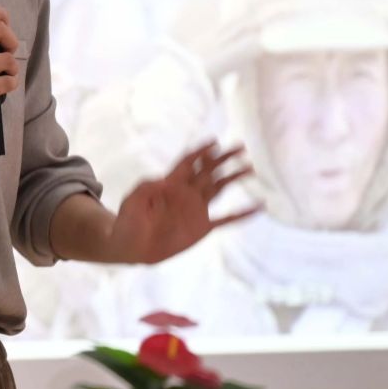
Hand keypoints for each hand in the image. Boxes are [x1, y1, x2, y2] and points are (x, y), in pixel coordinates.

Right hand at [0, 0, 20, 144]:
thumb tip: (1, 30)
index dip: (0, 14)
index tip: (2, 27)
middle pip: (0, 29)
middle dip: (11, 42)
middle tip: (5, 53)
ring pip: (8, 59)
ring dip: (12, 69)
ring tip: (2, 75)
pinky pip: (7, 82)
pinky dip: (9, 85)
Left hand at [104, 141, 258, 264]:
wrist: (133, 246)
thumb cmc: (129, 222)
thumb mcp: (132, 202)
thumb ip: (145, 188)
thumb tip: (162, 180)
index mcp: (170, 184)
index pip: (188, 162)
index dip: (200, 151)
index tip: (214, 142)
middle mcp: (187, 193)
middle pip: (209, 171)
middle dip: (223, 158)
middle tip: (241, 147)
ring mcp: (196, 209)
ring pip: (220, 189)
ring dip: (233, 178)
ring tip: (250, 168)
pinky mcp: (202, 227)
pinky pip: (227, 219)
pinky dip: (242, 214)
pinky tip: (258, 207)